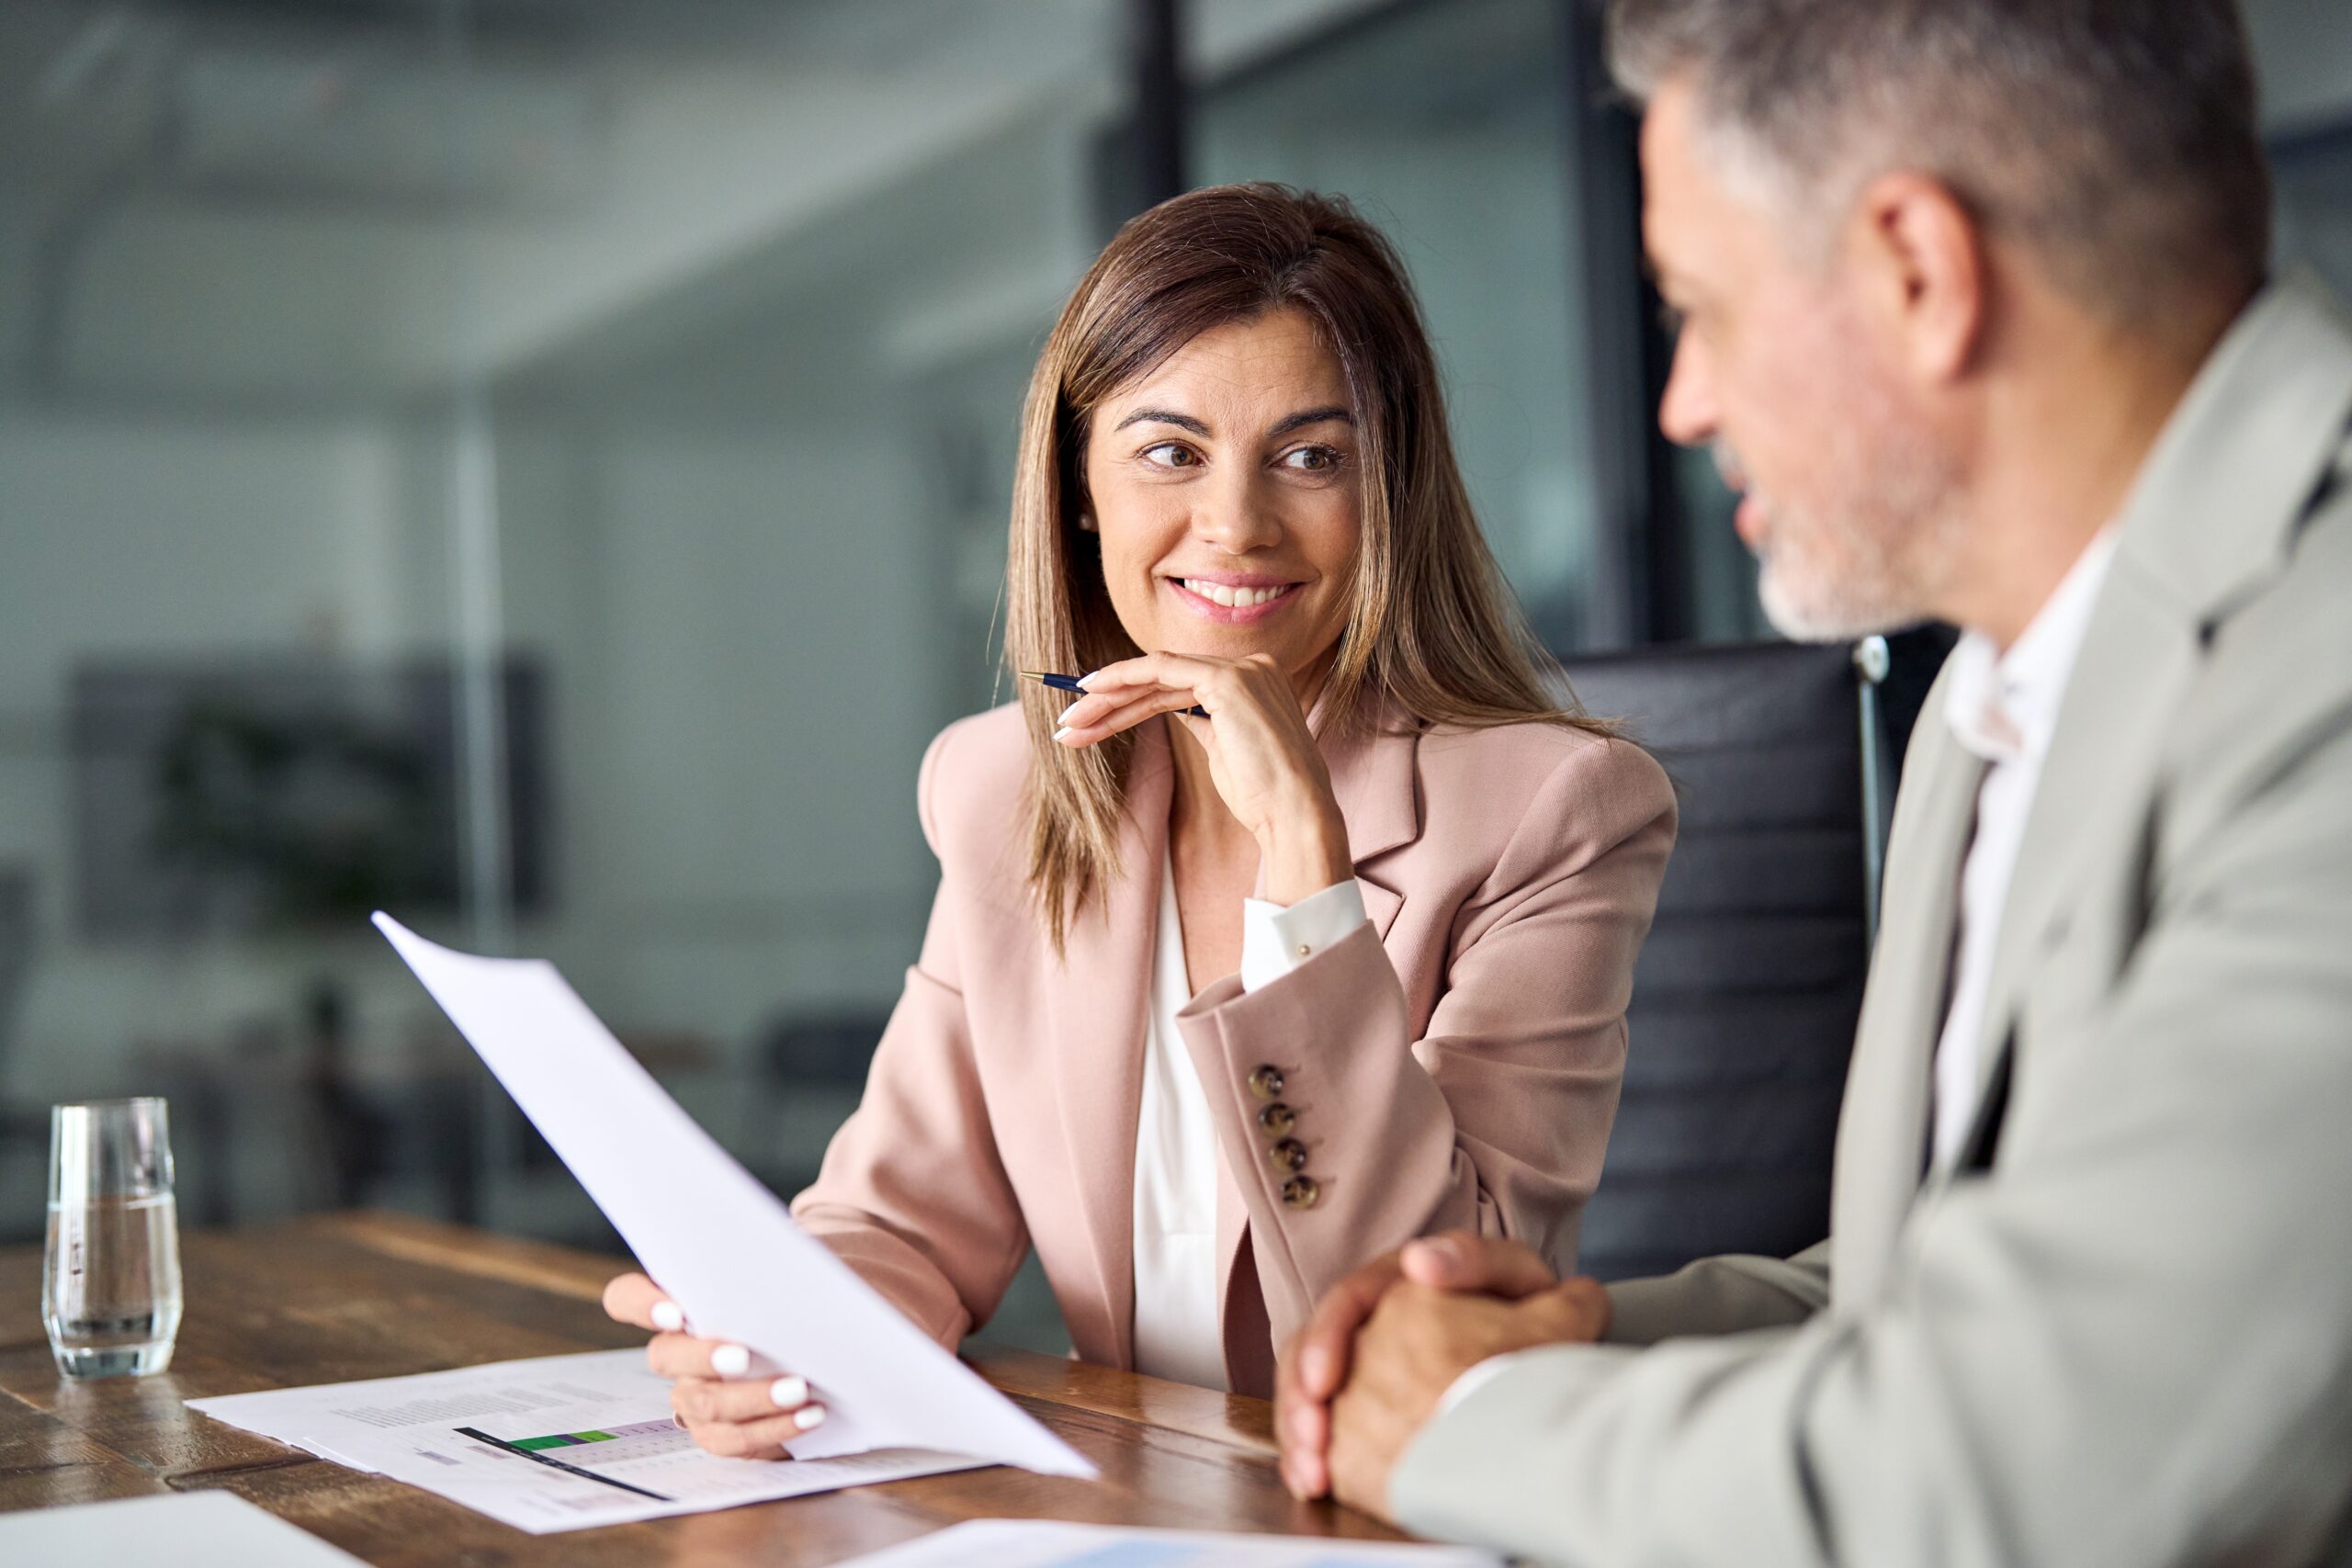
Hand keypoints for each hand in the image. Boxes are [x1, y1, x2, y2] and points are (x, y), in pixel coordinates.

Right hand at [601, 1271, 826, 1458]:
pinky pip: (735, 1439)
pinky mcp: (718, 1432)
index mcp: (681, 1302)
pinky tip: (809, 1415)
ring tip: (798, 1389)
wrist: (820, 1339)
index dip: (641, 1305)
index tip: (676, 1312)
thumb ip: (771, 1264)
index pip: (628, 1298)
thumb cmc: (794, 1295)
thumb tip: (785, 1261)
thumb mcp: (786, 1269)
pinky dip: (776, 1428)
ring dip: (754, 1397)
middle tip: (743, 1357)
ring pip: (705, 1403)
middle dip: (704, 1357)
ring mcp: (692, 1394)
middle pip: (666, 1356)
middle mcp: (676, 1351)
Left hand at [1052, 651, 1348, 902]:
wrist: (1293, 814)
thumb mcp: (1225, 750)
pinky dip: (1123, 679)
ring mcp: (1242, 670)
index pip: (1177, 684)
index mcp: (1253, 681)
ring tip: (1070, 725)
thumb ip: (1203, 720)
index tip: (1090, 719)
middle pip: (1162, 679)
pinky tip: (1092, 693)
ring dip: (1106, 699)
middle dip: (1109, 701)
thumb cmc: (1263, 796)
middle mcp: (1251, 667)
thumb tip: (1171, 709)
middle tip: (1068, 722)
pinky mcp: (1228, 681)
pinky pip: (1162, 670)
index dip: (1129, 700)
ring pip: (1155, 675)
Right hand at [1275, 1234, 1601, 1500]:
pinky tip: (1313, 1485)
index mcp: (1397, 1284)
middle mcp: (1368, 1324)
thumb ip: (1472, 1259)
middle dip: (1301, 1398)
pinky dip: (1310, 1459)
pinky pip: (1320, 1430)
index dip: (1327, 1339)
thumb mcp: (1511, 1276)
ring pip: (1306, 1395)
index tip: (1325, 1383)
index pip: (1346, 1302)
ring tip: (1312, 1474)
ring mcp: (1360, 1369)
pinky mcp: (1360, 1412)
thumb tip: (1419, 1260)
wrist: (1544, 1366)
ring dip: (1298, 1434)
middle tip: (1313, 1438)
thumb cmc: (1531, 1316)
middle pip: (1310, 1353)